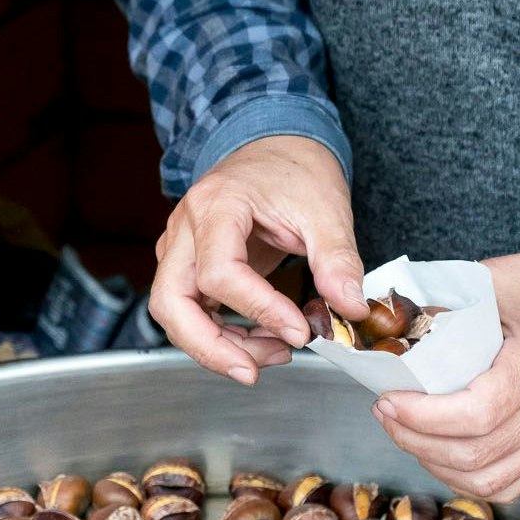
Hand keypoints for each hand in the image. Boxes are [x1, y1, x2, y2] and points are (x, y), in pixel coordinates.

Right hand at [148, 135, 367, 384]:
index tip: (300, 332)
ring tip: (272, 355)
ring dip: (216, 346)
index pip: (219, 272)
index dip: (259, 310)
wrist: (276, 147)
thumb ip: (337, 259)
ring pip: (173, 313)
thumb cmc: (295, 170)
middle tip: (253, 372)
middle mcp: (185, 228)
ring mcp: (180, 248)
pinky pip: (191, 311)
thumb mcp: (326, 209)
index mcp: (217, 205)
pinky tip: (260, 342)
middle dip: (209, 346)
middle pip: (170, 301)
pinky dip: (220, 336)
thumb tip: (349, 308)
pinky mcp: (189, 266)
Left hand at [374, 248, 519, 501]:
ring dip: (437, 464)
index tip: (388, 398)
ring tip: (410, 433)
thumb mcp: (507, 277)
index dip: (420, 417)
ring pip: (488, 481)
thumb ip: (450, 298)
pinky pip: (511, 484)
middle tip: (387, 412)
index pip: (473, 416)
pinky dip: (470, 479)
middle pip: (473, 457)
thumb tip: (396, 316)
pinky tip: (446, 454)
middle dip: (415, 440)